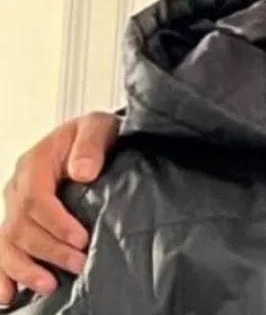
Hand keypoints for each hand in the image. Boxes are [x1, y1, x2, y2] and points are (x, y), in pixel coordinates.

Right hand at [0, 112, 119, 303]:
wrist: (94, 138)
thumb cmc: (96, 134)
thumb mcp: (98, 127)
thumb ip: (91, 145)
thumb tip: (83, 172)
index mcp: (36, 162)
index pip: (36, 198)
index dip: (56, 222)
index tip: (81, 238)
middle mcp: (20, 186)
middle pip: (22, 225)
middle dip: (49, 250)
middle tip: (78, 264)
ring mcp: (16, 206)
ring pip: (8, 242)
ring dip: (25, 267)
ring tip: (48, 284)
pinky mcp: (20, 222)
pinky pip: (3, 248)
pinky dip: (4, 273)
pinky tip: (8, 294)